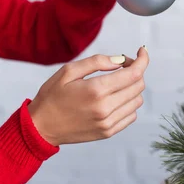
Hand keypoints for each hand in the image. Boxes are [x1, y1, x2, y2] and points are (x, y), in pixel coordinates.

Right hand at [27, 47, 148, 145]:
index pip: (134, 74)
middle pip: (138, 85)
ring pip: (137, 100)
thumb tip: (120, 60)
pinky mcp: (108, 132)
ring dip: (132, 88)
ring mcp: (108, 122)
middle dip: (135, 71)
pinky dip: (128, 103)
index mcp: (96, 90)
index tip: (142, 51)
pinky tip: (115, 98)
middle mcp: (105, 108)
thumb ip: (97, 62)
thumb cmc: (51, 96)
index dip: (143, 60)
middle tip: (122, 66)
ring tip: (116, 83)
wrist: (40, 127)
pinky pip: (131, 115)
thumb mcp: (68, 71)